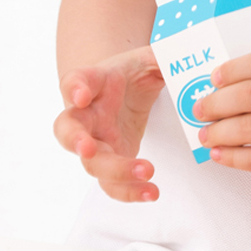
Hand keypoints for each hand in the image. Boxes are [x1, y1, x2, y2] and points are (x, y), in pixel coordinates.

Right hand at [54, 46, 164, 201]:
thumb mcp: (146, 58)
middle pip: (69, 132)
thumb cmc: (128, 73)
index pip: (74, 82)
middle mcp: (85, 115)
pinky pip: (112, 183)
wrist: (122, 89)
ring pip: (92, 165)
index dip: (74, 89)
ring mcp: (95, 142)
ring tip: (146, 173)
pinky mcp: (112, 161)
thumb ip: (161, 58)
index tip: (81, 95)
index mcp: (91, 83)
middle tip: (89, 149)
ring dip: (115, 173)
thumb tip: (181, 59)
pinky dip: (129, 191)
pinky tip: (151, 192)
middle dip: (77, 141)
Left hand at [191, 49, 250, 192]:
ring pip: (250, 127)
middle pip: (250, 94)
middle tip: (200, 108)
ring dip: (219, 131)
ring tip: (205, 135)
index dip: (233, 68)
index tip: (213, 78)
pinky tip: (220, 155)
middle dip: (216, 102)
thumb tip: (227, 85)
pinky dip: (234, 157)